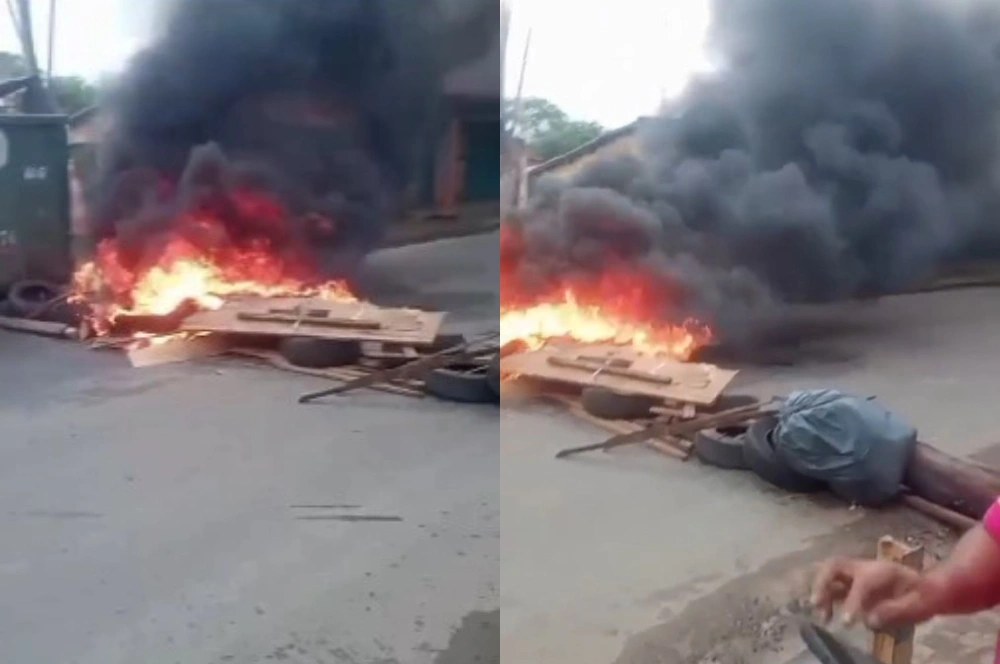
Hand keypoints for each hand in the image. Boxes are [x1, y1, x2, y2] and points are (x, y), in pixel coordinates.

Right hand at [811, 558, 934, 628]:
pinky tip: (826, 615)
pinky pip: (832, 586)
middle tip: (817, 604)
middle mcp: (864, 568)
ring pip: (829, 574)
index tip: (847, 622)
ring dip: (820, 592)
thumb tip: (869, 620)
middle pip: (835, 566)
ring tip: (821, 615)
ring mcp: (856, 574)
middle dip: (822, 583)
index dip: (852, 602)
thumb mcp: (917, 603)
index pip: (861, 583)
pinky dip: (824, 597)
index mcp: (882, 571)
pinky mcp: (851, 584)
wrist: (926, 588)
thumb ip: (894, 610)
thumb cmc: (922, 595)